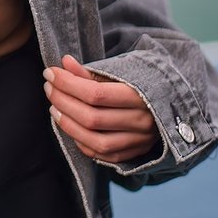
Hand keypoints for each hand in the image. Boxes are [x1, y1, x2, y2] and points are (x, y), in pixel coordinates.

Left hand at [44, 55, 159, 165]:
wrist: (169, 104)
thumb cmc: (137, 85)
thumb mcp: (118, 73)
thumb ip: (90, 72)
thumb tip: (64, 63)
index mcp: (141, 95)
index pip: (96, 94)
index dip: (68, 84)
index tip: (50, 73)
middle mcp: (143, 121)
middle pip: (93, 118)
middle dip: (63, 102)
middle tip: (48, 88)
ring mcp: (139, 141)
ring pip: (96, 141)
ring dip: (68, 125)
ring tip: (54, 108)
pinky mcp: (134, 154)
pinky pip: (101, 154)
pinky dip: (81, 142)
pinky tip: (69, 126)